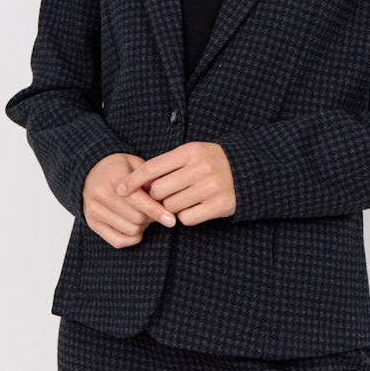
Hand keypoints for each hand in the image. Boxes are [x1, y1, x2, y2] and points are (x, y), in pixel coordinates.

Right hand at [82, 152, 176, 248]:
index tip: (171, 219)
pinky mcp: (92, 223)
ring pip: (130, 230)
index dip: (156, 211)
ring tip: (144, 214)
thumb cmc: (120, 167)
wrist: (92, 171)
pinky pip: (118, 241)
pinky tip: (136, 227)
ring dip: (143, 226)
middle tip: (157, 210)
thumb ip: (149, 178)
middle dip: (152, 217)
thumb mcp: (135, 164)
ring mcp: (93, 210)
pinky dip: (133, 238)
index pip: (136, 200)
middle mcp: (99, 194)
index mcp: (112, 175)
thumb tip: (165, 196)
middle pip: (136, 218)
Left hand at [115, 142, 236, 225]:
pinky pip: (187, 219)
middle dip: (157, 196)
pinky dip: (187, 216)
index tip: (120, 189)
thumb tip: (135, 182)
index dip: (133, 180)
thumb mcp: (191, 153)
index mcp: (191, 151)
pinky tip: (196, 207)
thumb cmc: (211, 162)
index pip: (152, 168)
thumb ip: (166, 164)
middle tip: (167, 193)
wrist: (249, 171)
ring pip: (171, 206)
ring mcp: (211, 187)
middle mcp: (201, 168)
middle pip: (159, 190)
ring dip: (172, 207)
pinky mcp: (220, 206)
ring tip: (185, 198)